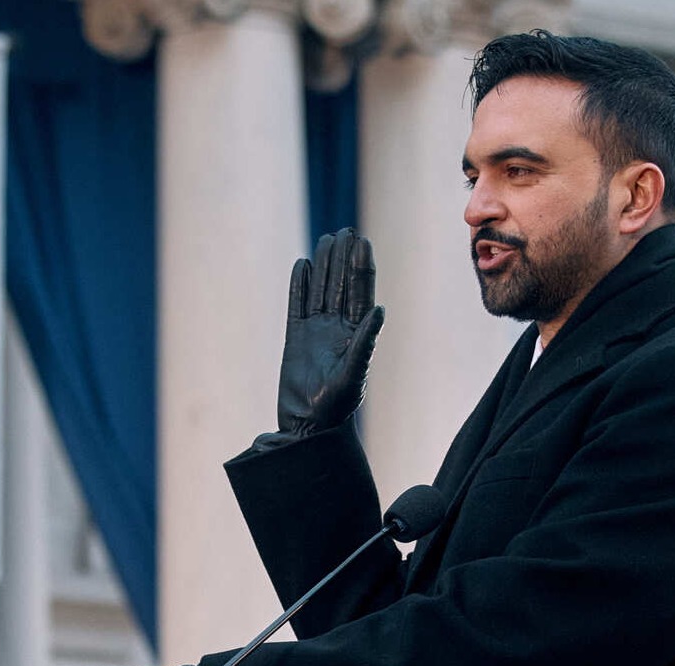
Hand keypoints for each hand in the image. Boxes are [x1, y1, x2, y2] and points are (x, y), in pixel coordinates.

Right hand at [278, 228, 383, 436]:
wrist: (308, 425)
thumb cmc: (336, 407)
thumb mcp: (354, 374)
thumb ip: (365, 342)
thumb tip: (380, 310)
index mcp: (357, 333)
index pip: (360, 292)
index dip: (361, 266)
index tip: (361, 241)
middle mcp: (338, 328)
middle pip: (341, 285)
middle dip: (343, 258)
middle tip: (345, 231)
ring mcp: (316, 331)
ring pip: (320, 290)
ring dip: (324, 265)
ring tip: (326, 240)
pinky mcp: (295, 338)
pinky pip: (297, 305)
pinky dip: (299, 286)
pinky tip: (302, 266)